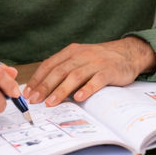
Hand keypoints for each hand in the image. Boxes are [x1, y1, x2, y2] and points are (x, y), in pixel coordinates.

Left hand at [25, 36, 155, 106]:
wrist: (127, 53)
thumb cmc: (100, 60)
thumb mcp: (80, 59)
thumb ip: (64, 69)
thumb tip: (42, 88)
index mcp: (72, 51)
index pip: (50, 64)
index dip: (38, 79)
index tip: (28, 93)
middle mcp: (82, 55)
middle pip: (60, 71)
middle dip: (45, 86)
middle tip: (35, 100)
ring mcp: (96, 62)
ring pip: (75, 76)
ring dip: (61, 90)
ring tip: (51, 102)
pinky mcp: (109, 70)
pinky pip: (96, 80)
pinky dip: (87, 89)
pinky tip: (79, 98)